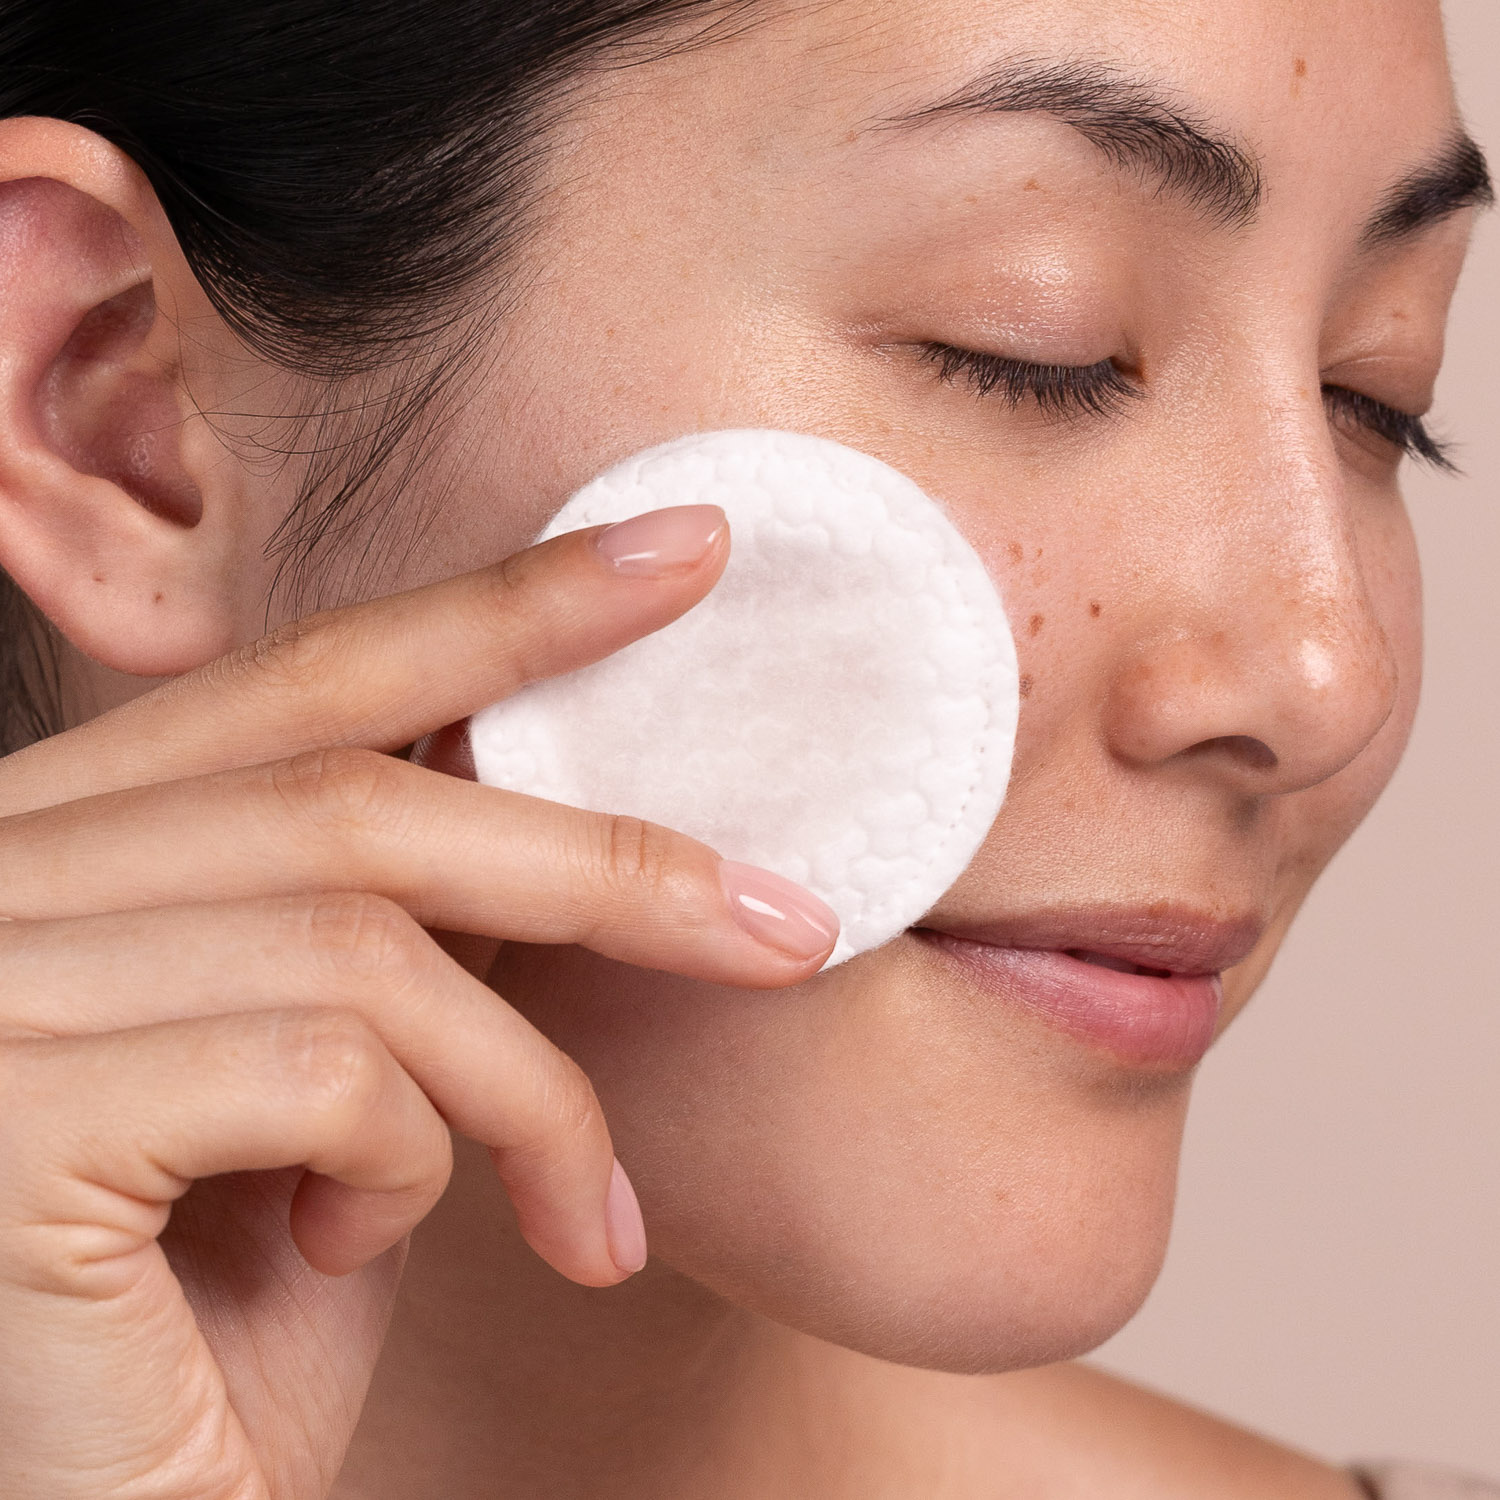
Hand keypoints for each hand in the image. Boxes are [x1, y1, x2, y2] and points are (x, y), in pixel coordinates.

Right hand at [0, 504, 837, 1499]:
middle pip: (356, 797)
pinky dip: (413, 1163)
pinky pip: (320, 1069)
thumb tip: (563, 822)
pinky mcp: (7, 1124)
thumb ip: (397, 945)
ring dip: (527, 1084)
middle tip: (790, 922)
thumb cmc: (211, 1326)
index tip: (683, 554)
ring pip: (367, 940)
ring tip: (582, 1216)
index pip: (308, 679)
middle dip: (607, 855)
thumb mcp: (329, 1101)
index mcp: (66, 845)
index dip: (506, 607)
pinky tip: (360, 1252)